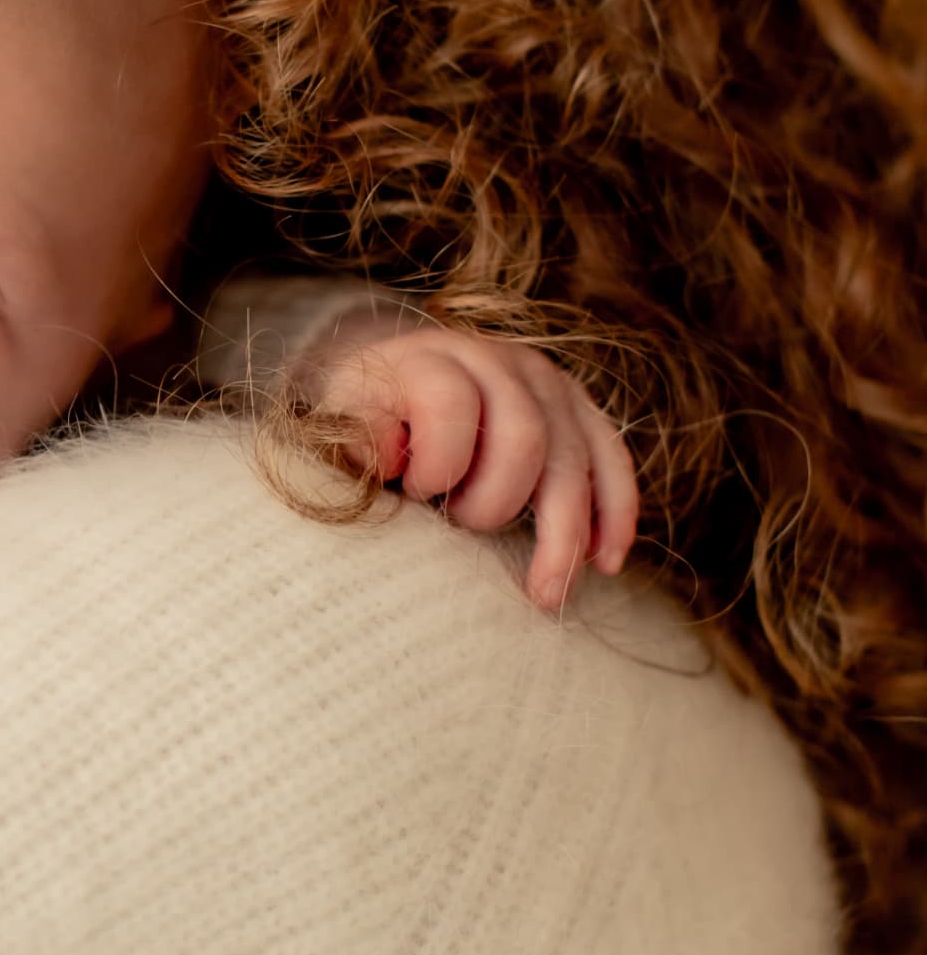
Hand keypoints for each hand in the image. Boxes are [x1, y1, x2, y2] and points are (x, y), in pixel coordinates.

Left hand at [296, 313, 639, 609]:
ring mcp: (547, 382)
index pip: (452, 405)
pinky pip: (611, 460)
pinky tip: (605, 563)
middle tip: (461, 528)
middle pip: (526, 438)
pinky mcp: (578, 408)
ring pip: (577, 458)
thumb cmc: (367, 416)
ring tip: (547, 595)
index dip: (436, 463)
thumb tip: (386, 457)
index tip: (413, 494)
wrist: (396, 380)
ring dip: (564, 533)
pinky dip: (612, 514)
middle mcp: (498, 360)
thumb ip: (356, 436)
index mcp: (433, 359)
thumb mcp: (341, 421)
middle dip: (496, 501)